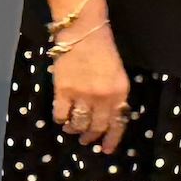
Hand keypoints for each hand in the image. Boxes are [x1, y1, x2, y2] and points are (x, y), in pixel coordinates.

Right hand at [52, 29, 134, 152]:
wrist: (84, 31)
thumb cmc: (103, 50)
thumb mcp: (118, 75)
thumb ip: (115, 96)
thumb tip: (107, 117)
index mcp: (120, 93)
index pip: (117, 123)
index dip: (111, 139)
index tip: (105, 149)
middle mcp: (103, 97)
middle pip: (96, 127)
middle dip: (90, 137)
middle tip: (85, 140)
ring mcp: (82, 95)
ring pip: (78, 124)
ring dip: (75, 129)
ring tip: (72, 129)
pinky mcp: (63, 90)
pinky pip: (60, 114)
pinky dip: (60, 119)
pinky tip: (61, 117)